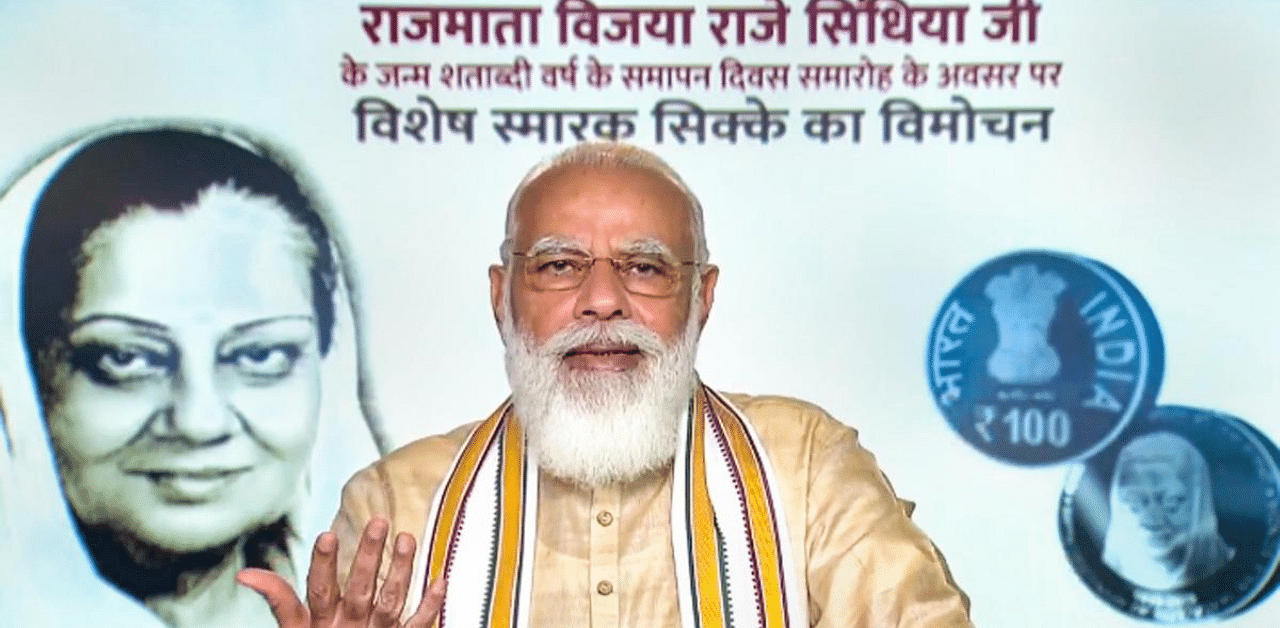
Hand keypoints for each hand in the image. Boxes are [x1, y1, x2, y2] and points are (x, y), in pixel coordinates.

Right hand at [237, 518, 446, 627]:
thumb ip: (279, 600)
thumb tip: (245, 574)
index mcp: (321, 624)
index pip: (319, 591)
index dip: (322, 566)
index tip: (327, 535)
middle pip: (359, 590)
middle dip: (368, 557)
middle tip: (379, 523)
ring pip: (390, 602)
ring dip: (400, 571)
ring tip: (407, 538)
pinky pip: (417, 626)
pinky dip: (430, 606)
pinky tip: (441, 581)